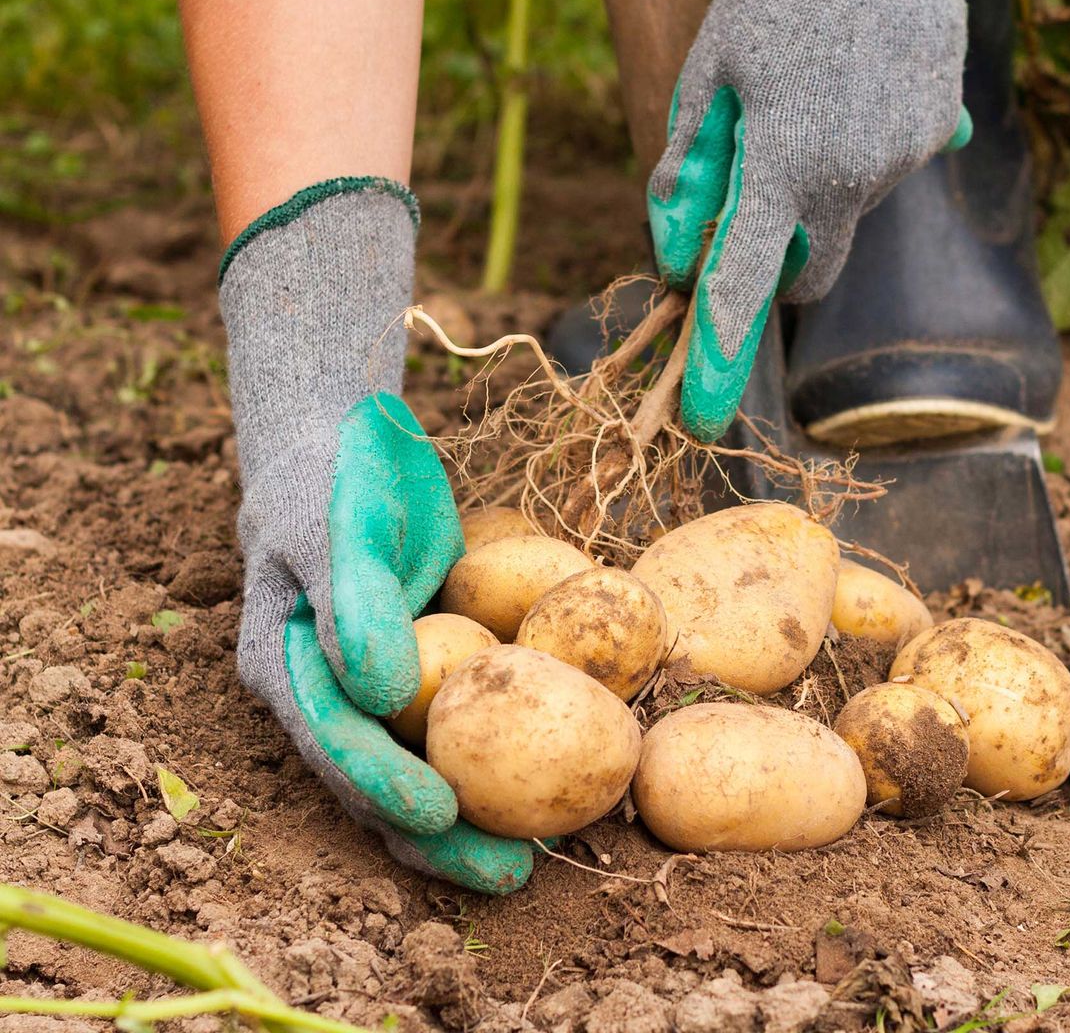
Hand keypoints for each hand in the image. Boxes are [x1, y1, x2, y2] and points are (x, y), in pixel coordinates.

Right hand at [237, 392, 533, 893]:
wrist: (349, 440)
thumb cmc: (338, 474)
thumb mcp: (341, 523)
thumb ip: (353, 602)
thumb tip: (380, 695)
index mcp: (280, 665)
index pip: (332, 740)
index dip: (384, 785)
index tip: (441, 815)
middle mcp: (321, 691)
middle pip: (374, 778)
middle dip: (436, 833)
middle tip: (508, 873)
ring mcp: (367, 686)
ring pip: (415, 764)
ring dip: (469, 815)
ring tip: (534, 858)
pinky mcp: (417, 669)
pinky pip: (453, 724)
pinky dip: (492, 757)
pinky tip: (545, 788)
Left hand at [648, 0, 1010, 440]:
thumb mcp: (707, 73)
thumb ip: (690, 173)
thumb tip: (674, 257)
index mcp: (785, 161)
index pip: (742, 281)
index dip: (718, 350)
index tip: (703, 409)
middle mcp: (856, 173)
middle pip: (811, 264)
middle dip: (779, 255)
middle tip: (754, 187)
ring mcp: (908, 154)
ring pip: (851, 207)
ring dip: (821, 178)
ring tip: (813, 85)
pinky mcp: (941, 128)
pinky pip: (888, 163)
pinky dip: (863, 142)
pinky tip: (855, 72)